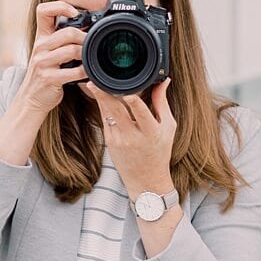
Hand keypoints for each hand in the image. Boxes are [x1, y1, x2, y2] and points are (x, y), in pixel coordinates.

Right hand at [16, 1, 88, 115]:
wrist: (31, 98)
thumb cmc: (46, 73)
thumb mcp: (49, 52)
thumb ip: (63, 40)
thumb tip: (88, 29)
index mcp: (41, 37)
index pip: (43, 11)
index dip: (60, 6)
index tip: (75, 13)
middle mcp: (40, 47)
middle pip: (68, 32)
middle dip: (85, 37)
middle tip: (94, 44)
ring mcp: (43, 62)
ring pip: (72, 50)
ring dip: (87, 55)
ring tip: (92, 58)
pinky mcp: (48, 78)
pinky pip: (74, 72)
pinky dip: (86, 72)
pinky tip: (89, 73)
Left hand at [84, 78, 176, 194]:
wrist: (146, 179)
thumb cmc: (160, 151)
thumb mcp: (168, 127)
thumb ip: (162, 102)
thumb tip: (164, 81)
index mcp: (151, 133)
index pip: (142, 115)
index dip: (135, 104)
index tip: (127, 93)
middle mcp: (133, 137)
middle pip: (117, 113)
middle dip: (104, 97)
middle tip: (93, 83)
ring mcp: (118, 140)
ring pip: (107, 115)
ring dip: (99, 99)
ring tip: (92, 85)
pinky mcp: (109, 142)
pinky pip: (105, 120)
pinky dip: (103, 107)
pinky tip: (99, 96)